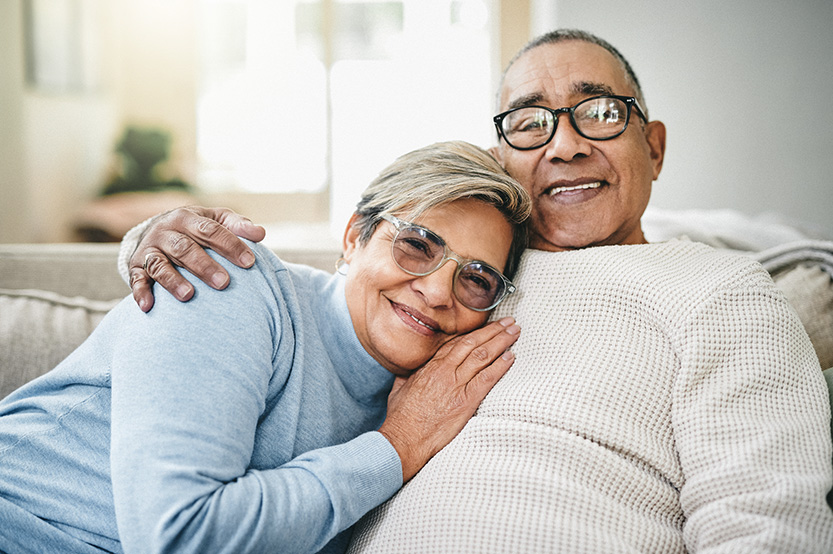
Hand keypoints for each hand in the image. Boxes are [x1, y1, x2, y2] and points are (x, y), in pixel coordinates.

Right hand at [128, 206, 265, 311]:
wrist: (159, 228)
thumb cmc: (198, 228)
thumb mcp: (217, 219)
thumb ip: (238, 226)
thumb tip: (260, 234)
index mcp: (188, 218)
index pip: (211, 230)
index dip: (230, 245)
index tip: (249, 262)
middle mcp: (166, 231)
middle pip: (185, 248)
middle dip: (204, 266)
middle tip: (224, 283)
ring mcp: (150, 249)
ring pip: (160, 264)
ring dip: (173, 280)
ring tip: (189, 296)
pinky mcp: (136, 266)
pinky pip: (136, 279)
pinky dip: (140, 292)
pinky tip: (148, 306)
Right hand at [378, 317, 519, 481]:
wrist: (403, 438)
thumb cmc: (400, 418)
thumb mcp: (399, 390)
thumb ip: (406, 377)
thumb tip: (405, 372)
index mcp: (430, 367)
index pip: (457, 343)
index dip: (475, 332)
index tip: (487, 326)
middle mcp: (444, 371)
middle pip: (473, 343)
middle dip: (493, 330)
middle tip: (509, 321)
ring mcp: (455, 385)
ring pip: (482, 355)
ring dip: (501, 341)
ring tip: (515, 331)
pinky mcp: (465, 401)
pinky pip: (487, 378)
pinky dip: (500, 366)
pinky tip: (511, 357)